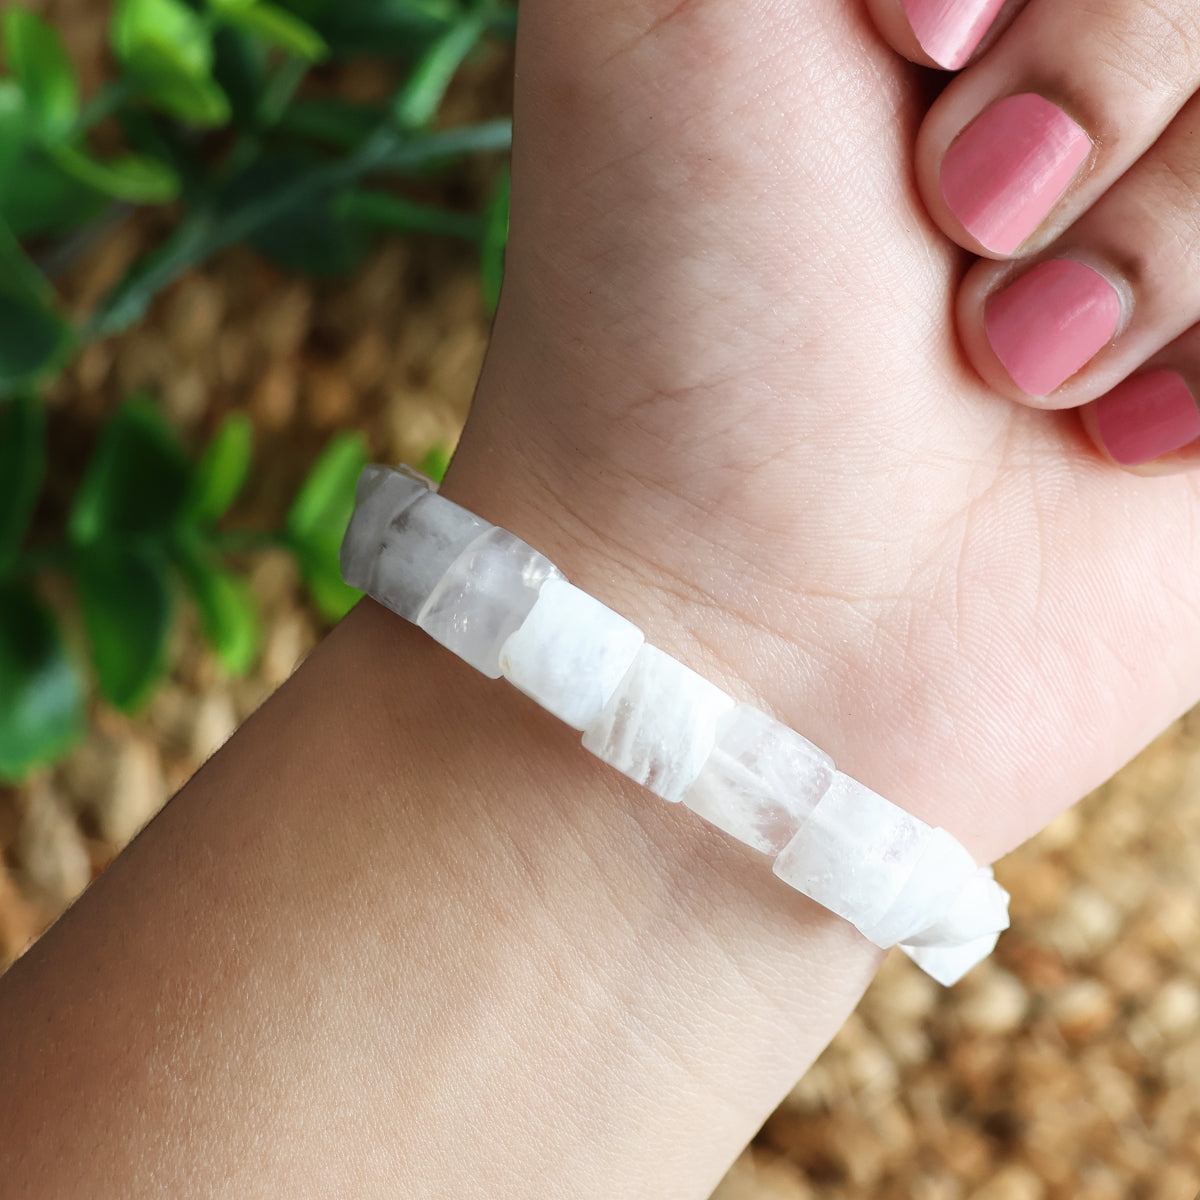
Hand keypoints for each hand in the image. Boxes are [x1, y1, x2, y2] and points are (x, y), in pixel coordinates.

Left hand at [448, 0, 1199, 865]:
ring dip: (1172, 236)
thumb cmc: (675, 309)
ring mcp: (1189, 210)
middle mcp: (1095, 69)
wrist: (748, 623)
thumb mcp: (667, 2)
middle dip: (1117, 60)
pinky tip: (1109, 440)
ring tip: (1007, 357)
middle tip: (955, 214)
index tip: (911, 32)